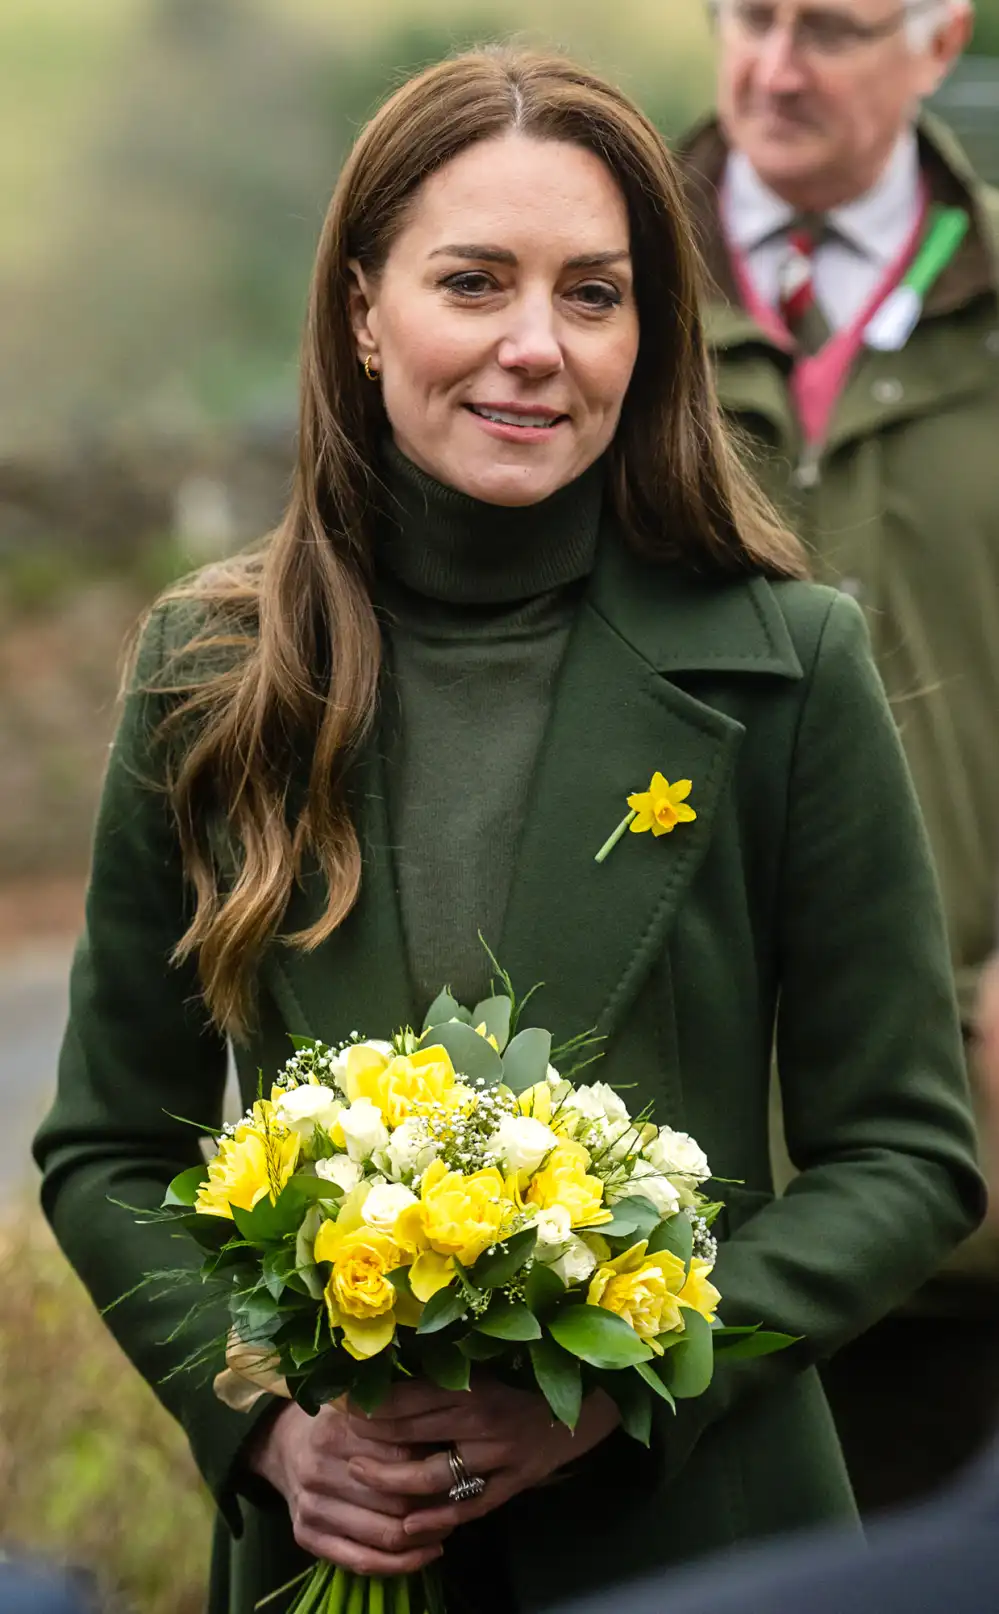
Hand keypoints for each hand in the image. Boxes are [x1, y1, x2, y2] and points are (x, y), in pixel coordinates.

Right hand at [246, 1399, 451, 1574]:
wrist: (284, 1445)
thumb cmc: (337, 1423)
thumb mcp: (362, 1409)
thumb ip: (396, 1420)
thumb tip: (448, 1437)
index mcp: (336, 1433)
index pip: (402, 1458)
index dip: (435, 1468)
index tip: (458, 1470)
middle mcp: (319, 1471)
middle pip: (396, 1500)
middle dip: (435, 1506)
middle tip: (459, 1502)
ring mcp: (311, 1507)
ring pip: (384, 1534)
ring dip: (424, 1537)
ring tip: (446, 1526)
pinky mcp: (306, 1536)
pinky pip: (361, 1561)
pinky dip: (400, 1564)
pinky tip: (425, 1553)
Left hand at [346, 1376, 620, 1537]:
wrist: (590, 1396)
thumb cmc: (530, 1372)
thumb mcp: (487, 1361)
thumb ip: (446, 1367)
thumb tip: (389, 1366)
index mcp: (473, 1382)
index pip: (406, 1395)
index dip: (367, 1401)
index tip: (338, 1399)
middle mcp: (481, 1419)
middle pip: (410, 1432)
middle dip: (368, 1436)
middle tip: (336, 1436)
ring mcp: (498, 1455)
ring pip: (432, 1475)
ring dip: (390, 1479)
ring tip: (359, 1475)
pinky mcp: (513, 1482)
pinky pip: (469, 1506)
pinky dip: (437, 1518)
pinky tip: (409, 1524)